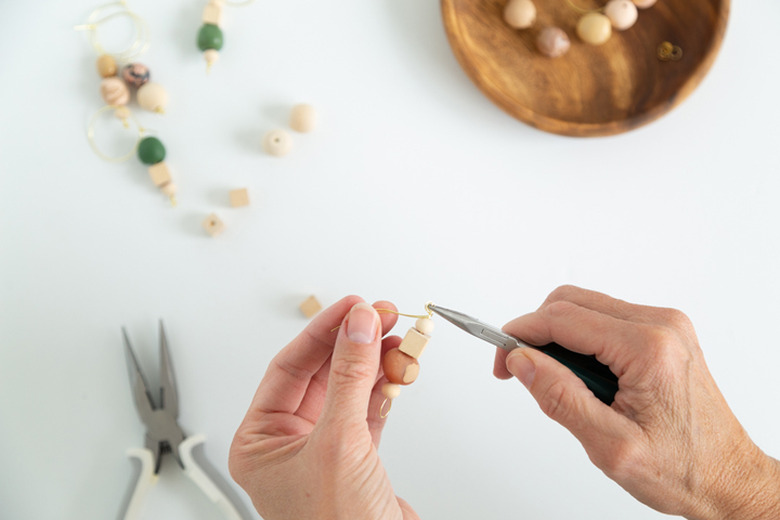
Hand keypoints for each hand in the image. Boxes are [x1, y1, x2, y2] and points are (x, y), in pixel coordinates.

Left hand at [229, 296, 418, 519]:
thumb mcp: (339, 443)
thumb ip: (349, 378)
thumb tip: (358, 326)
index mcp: (262, 441)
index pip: (289, 368)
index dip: (323, 331)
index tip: (353, 306)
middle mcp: (290, 443)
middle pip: (323, 373)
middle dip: (354, 343)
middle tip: (382, 315)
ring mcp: (326, 448)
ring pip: (350, 388)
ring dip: (376, 362)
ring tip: (400, 337)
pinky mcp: (358, 457)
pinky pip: (370, 408)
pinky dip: (387, 386)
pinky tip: (401, 368)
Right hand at [494, 286, 779, 519]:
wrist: (728, 479)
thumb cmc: (684, 469)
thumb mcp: (611, 446)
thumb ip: (560, 398)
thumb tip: (520, 360)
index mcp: (648, 348)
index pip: (562, 318)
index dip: (520, 335)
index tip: (502, 360)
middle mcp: (660, 325)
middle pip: (570, 302)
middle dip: (534, 332)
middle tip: (517, 370)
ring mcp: (664, 326)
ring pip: (584, 307)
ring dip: (557, 337)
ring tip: (557, 383)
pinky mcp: (662, 333)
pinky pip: (604, 319)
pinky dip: (579, 341)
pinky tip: (583, 378)